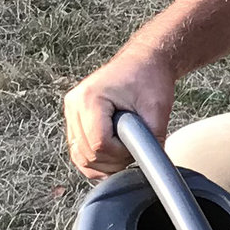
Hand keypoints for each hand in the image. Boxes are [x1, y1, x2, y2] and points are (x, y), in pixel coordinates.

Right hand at [63, 36, 178, 178]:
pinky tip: (114, 156)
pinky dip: (96, 160)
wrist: (143, 62)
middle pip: (88, 154)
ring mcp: (71, 113)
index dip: (121, 154)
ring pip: (80, 157)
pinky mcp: (74, 120)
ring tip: (125, 149)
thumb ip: (152, 140)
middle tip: (134, 148)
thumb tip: (151, 166)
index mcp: (90, 98)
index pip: (99, 145)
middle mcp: (74, 105)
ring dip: (105, 163)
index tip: (136, 145)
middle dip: (114, 160)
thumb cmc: (149, 78)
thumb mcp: (157, 110)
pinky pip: (79, 152)